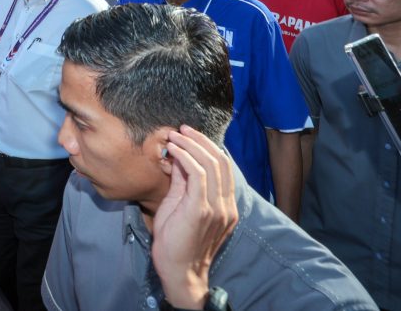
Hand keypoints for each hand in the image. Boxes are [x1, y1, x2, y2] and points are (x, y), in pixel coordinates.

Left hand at [151, 125, 237, 309]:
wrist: (178, 271)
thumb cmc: (176, 240)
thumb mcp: (181, 204)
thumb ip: (183, 181)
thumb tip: (179, 155)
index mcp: (226, 205)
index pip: (224, 167)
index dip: (208, 146)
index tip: (189, 134)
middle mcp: (226, 206)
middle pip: (220, 161)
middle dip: (200, 140)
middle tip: (182, 128)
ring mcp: (217, 208)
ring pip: (210, 164)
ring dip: (191, 145)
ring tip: (174, 135)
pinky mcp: (201, 210)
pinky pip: (197, 175)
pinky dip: (185, 157)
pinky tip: (173, 150)